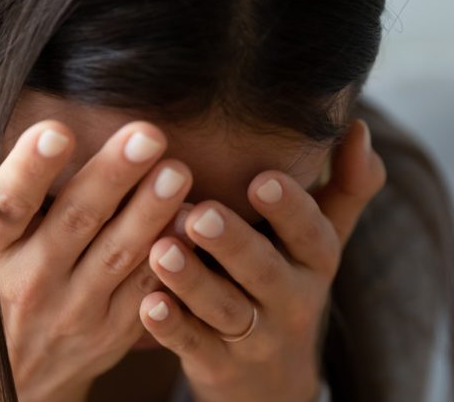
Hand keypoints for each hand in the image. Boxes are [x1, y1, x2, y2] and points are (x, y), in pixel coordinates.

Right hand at [0, 120, 191, 400]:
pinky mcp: (112, 329)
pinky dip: (170, 256)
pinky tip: (191, 222)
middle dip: (111, 177)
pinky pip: (146, 288)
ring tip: (177, 171)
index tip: (57, 131)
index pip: (8, 206)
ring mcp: (75, 309)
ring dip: (150, 212)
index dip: (30, 169)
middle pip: (75, 222)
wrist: (9, 378)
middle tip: (146, 136)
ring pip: (118, 255)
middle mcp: (30, 281)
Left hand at [138, 119, 386, 401]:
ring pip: (225, 309)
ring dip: (193, 281)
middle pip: (264, 271)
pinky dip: (172, 327)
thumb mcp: (321, 241)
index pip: (310, 233)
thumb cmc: (288, 283)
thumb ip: (344, 187)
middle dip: (233, 243)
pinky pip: (194, 345)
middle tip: (199, 215)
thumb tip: (356, 126)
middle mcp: (290, 299)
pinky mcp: (218, 365)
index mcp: (314, 261)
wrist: (273, 378)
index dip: (289, 208)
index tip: (262, 179)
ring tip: (162, 250)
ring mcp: (254, 337)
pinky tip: (148, 304)